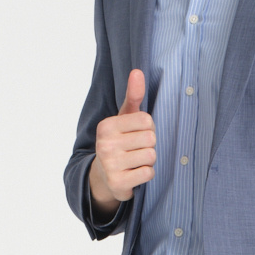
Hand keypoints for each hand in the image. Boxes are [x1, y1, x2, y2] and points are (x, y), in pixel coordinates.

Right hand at [89, 69, 155, 213]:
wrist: (103, 176)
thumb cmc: (119, 142)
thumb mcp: (124, 118)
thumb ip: (133, 96)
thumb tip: (138, 71)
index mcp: (107, 126)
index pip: (147, 120)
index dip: (149, 128)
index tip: (137, 134)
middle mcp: (105, 144)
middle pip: (151, 138)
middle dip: (149, 145)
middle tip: (136, 149)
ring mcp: (110, 164)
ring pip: (151, 156)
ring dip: (148, 160)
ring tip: (136, 161)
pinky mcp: (118, 182)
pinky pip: (148, 173)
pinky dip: (146, 174)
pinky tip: (135, 173)